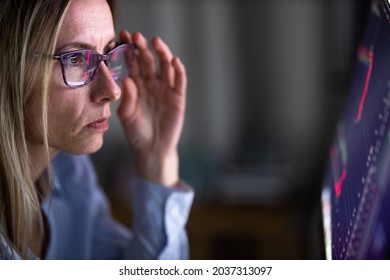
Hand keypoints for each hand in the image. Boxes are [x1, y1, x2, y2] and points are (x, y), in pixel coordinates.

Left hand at [117, 31, 186, 186]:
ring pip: (165, 66)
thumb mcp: (127, 115)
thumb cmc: (136, 131)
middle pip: (148, 61)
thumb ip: (127, 97)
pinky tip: (174, 61)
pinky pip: (179, 81)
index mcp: (136, 85)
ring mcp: (165, 89)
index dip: (128, 50)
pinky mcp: (178, 97)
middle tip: (137, 36)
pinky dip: (178, 70)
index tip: (121, 36)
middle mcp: (151, 84)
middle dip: (143, 48)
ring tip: (156, 42)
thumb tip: (127, 78)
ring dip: (162, 53)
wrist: (152, 149)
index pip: (132, 63)